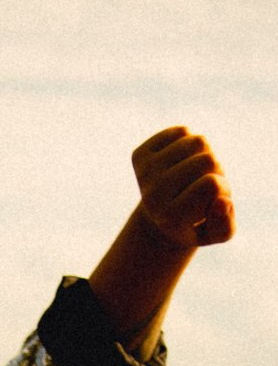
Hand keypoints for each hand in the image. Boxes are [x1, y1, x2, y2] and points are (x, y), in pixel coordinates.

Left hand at [132, 126, 234, 249]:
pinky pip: (181, 131)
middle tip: (202, 185)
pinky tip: (182, 160)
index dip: (223, 188)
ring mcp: (144, 174)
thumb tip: (221, 202)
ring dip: (205, 154)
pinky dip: (190, 141)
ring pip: (196, 141)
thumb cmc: (195, 224)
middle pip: (207, 160)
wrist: (159, 218)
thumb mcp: (216, 234)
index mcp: (171, 218)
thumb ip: (225, 226)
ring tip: (194, 172)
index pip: (212, 184)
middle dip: (216, 169)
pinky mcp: (139, 155)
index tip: (212, 201)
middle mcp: (153, 196)